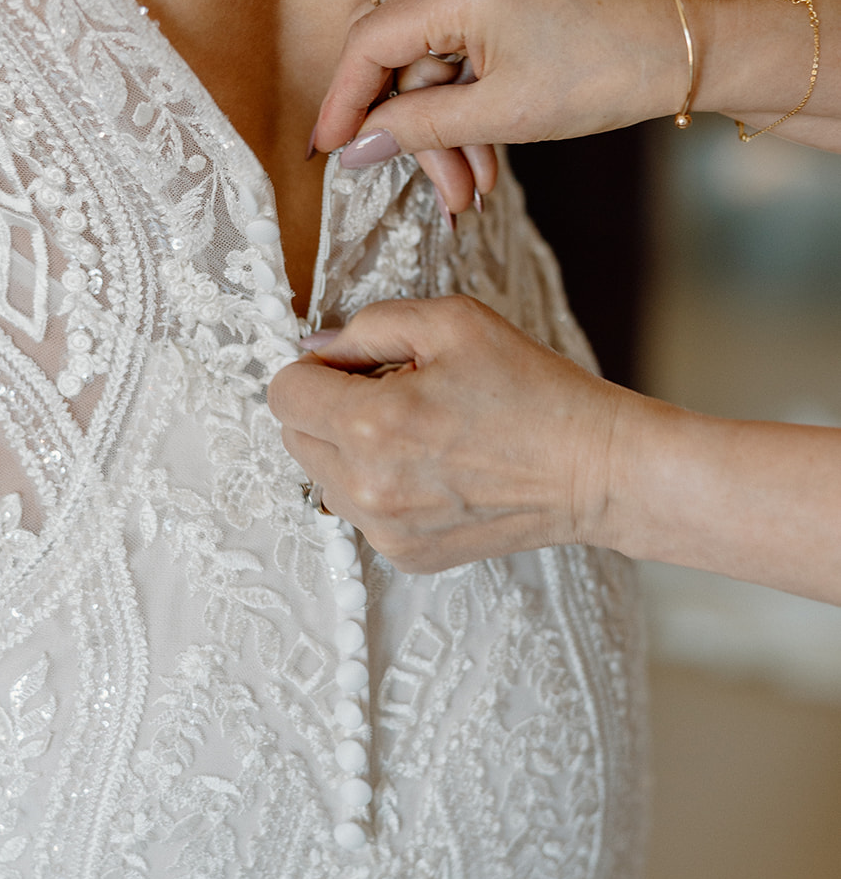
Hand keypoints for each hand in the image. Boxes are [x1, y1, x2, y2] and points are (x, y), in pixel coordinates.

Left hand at [267, 295, 624, 572]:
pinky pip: (360, 512)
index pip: (284, 394)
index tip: (357, 365)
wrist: (594, 469)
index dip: (316, 369)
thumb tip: (316, 348)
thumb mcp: (453, 322)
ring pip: (323, 478)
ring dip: (350, 450)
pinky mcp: (405, 555)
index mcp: (372, 424)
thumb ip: (369, 326)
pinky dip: (380, 487)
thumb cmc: (532, 389)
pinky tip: (434, 469)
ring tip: (419, 433)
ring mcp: (386, 530)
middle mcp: (368, 488)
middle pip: (295, 437)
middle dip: (329, 408)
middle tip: (394, 392)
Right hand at [317, 0, 689, 210]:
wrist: (683, 46)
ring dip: (446, 124)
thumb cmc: (604, 73)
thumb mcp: (502, 115)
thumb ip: (417, 128)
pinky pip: (459, 43)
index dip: (344, 101)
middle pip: (398, 52)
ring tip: (475, 185)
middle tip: (440, 190)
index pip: (369, 42)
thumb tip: (355, 148)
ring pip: (430, 55)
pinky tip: (488, 151)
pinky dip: (467, 97)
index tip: (331, 150)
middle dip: (413, 128)